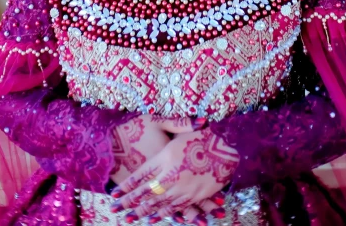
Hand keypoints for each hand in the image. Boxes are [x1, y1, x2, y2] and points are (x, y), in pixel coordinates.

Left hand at [111, 128, 238, 222]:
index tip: (115, 193)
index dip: (128, 185)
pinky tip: (154, 218)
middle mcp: (171, 175)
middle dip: (130, 201)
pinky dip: (164, 214)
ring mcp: (183, 187)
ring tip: (129, 217)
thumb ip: (173, 128)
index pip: (141, 175)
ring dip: (143, 211)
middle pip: (146, 192)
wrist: (230, 149)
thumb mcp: (184, 130)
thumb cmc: (206, 135)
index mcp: (165, 157)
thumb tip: (155, 131)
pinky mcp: (194, 195)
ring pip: (159, 203)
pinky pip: (176, 208)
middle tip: (116, 210)